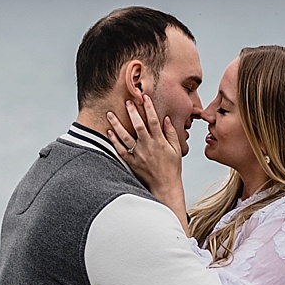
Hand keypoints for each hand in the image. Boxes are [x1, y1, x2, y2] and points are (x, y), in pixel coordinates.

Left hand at [106, 95, 187, 225]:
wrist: (165, 186)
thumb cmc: (172, 168)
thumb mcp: (176, 149)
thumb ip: (171, 133)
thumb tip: (166, 119)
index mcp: (160, 142)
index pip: (153, 121)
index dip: (149, 108)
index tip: (144, 97)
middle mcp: (148, 147)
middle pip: (138, 126)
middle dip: (132, 112)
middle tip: (127, 101)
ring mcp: (138, 155)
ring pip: (125, 137)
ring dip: (117, 125)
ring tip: (110, 114)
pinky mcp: (132, 162)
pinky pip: (120, 150)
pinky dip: (114, 141)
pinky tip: (109, 132)